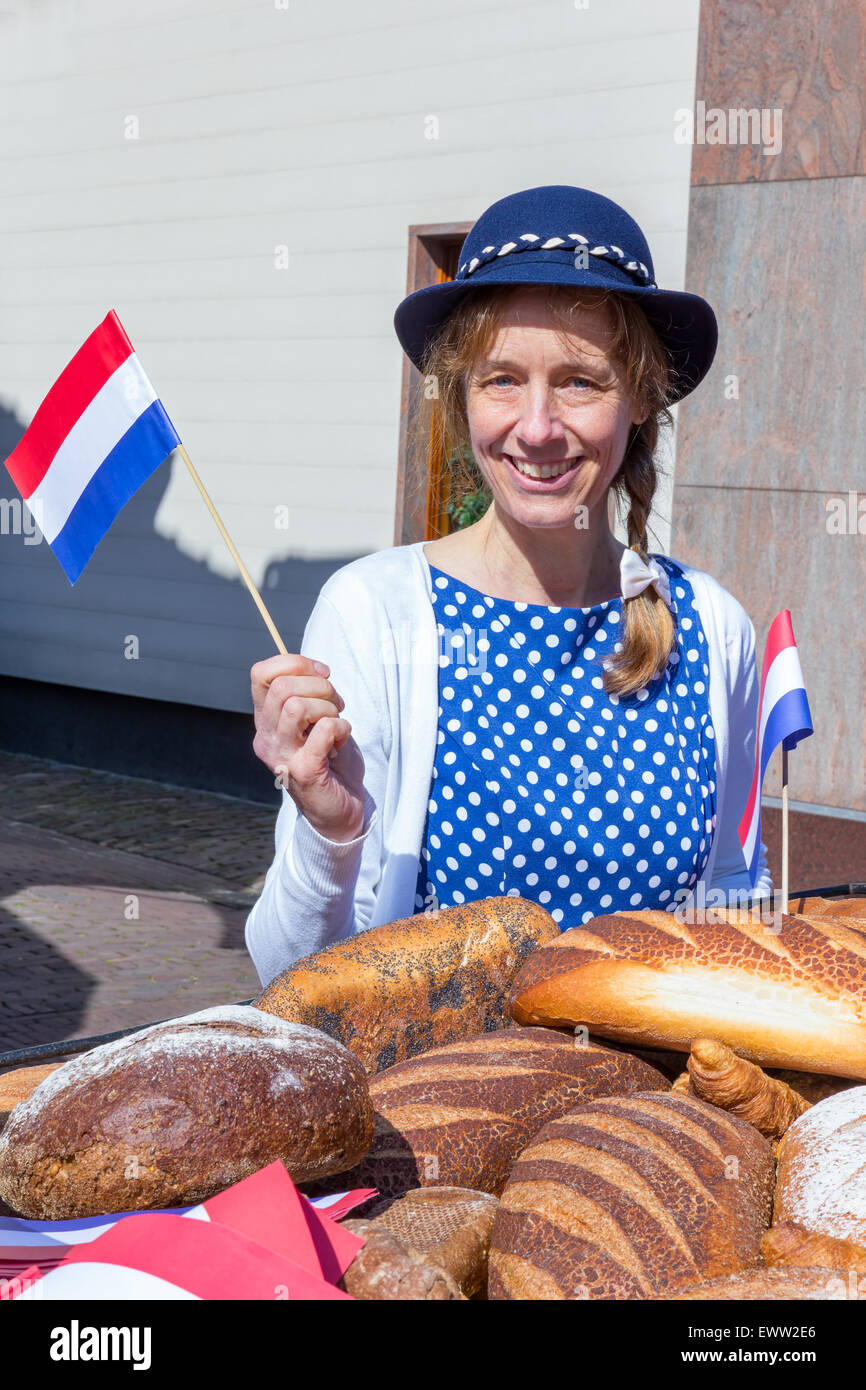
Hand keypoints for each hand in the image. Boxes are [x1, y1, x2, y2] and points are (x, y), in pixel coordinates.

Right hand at [250, 654, 367, 842]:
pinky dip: (341, 727)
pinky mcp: (303, 771)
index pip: (260, 674)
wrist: (339, 812)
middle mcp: (266, 737)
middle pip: (282, 687)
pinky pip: (323, 729)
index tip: (322, 673)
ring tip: (337, 722)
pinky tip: (342, 740)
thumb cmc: (330, 761)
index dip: (294, 663)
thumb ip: (307, 696)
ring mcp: (282, 755)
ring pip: (297, 706)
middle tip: (336, 704)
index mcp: (265, 721)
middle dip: (320, 686)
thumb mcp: (313, 721)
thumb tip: (314, 668)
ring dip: (329, 707)